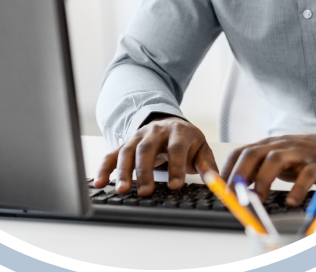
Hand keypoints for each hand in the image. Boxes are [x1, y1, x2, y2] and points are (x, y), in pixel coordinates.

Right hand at [94, 117, 217, 195]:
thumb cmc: (187, 141)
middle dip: (145, 170)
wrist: (170, 123)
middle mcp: (155, 132)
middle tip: (145, 191)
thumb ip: (208, 166)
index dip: (175, 166)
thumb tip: (215, 182)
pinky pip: (112, 154)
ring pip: (128, 150)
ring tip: (122, 190)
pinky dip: (104, 167)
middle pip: (147, 148)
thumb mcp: (202, 149)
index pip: (176, 148)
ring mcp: (138, 137)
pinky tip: (99, 182)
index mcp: (178, 132)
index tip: (175, 185)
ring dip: (123, 171)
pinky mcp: (126, 144)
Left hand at [221, 133, 315, 206]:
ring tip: (258, 199)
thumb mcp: (279, 159)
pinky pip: (306, 174)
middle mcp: (281, 145)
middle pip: (254, 153)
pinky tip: (292, 201)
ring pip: (275, 159)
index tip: (220, 187)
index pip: (241, 152)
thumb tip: (238, 190)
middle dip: (241, 173)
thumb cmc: (304, 156)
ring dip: (263, 180)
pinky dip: (297, 188)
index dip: (228, 169)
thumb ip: (260, 170)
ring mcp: (299, 153)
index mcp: (268, 145)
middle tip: (234, 194)